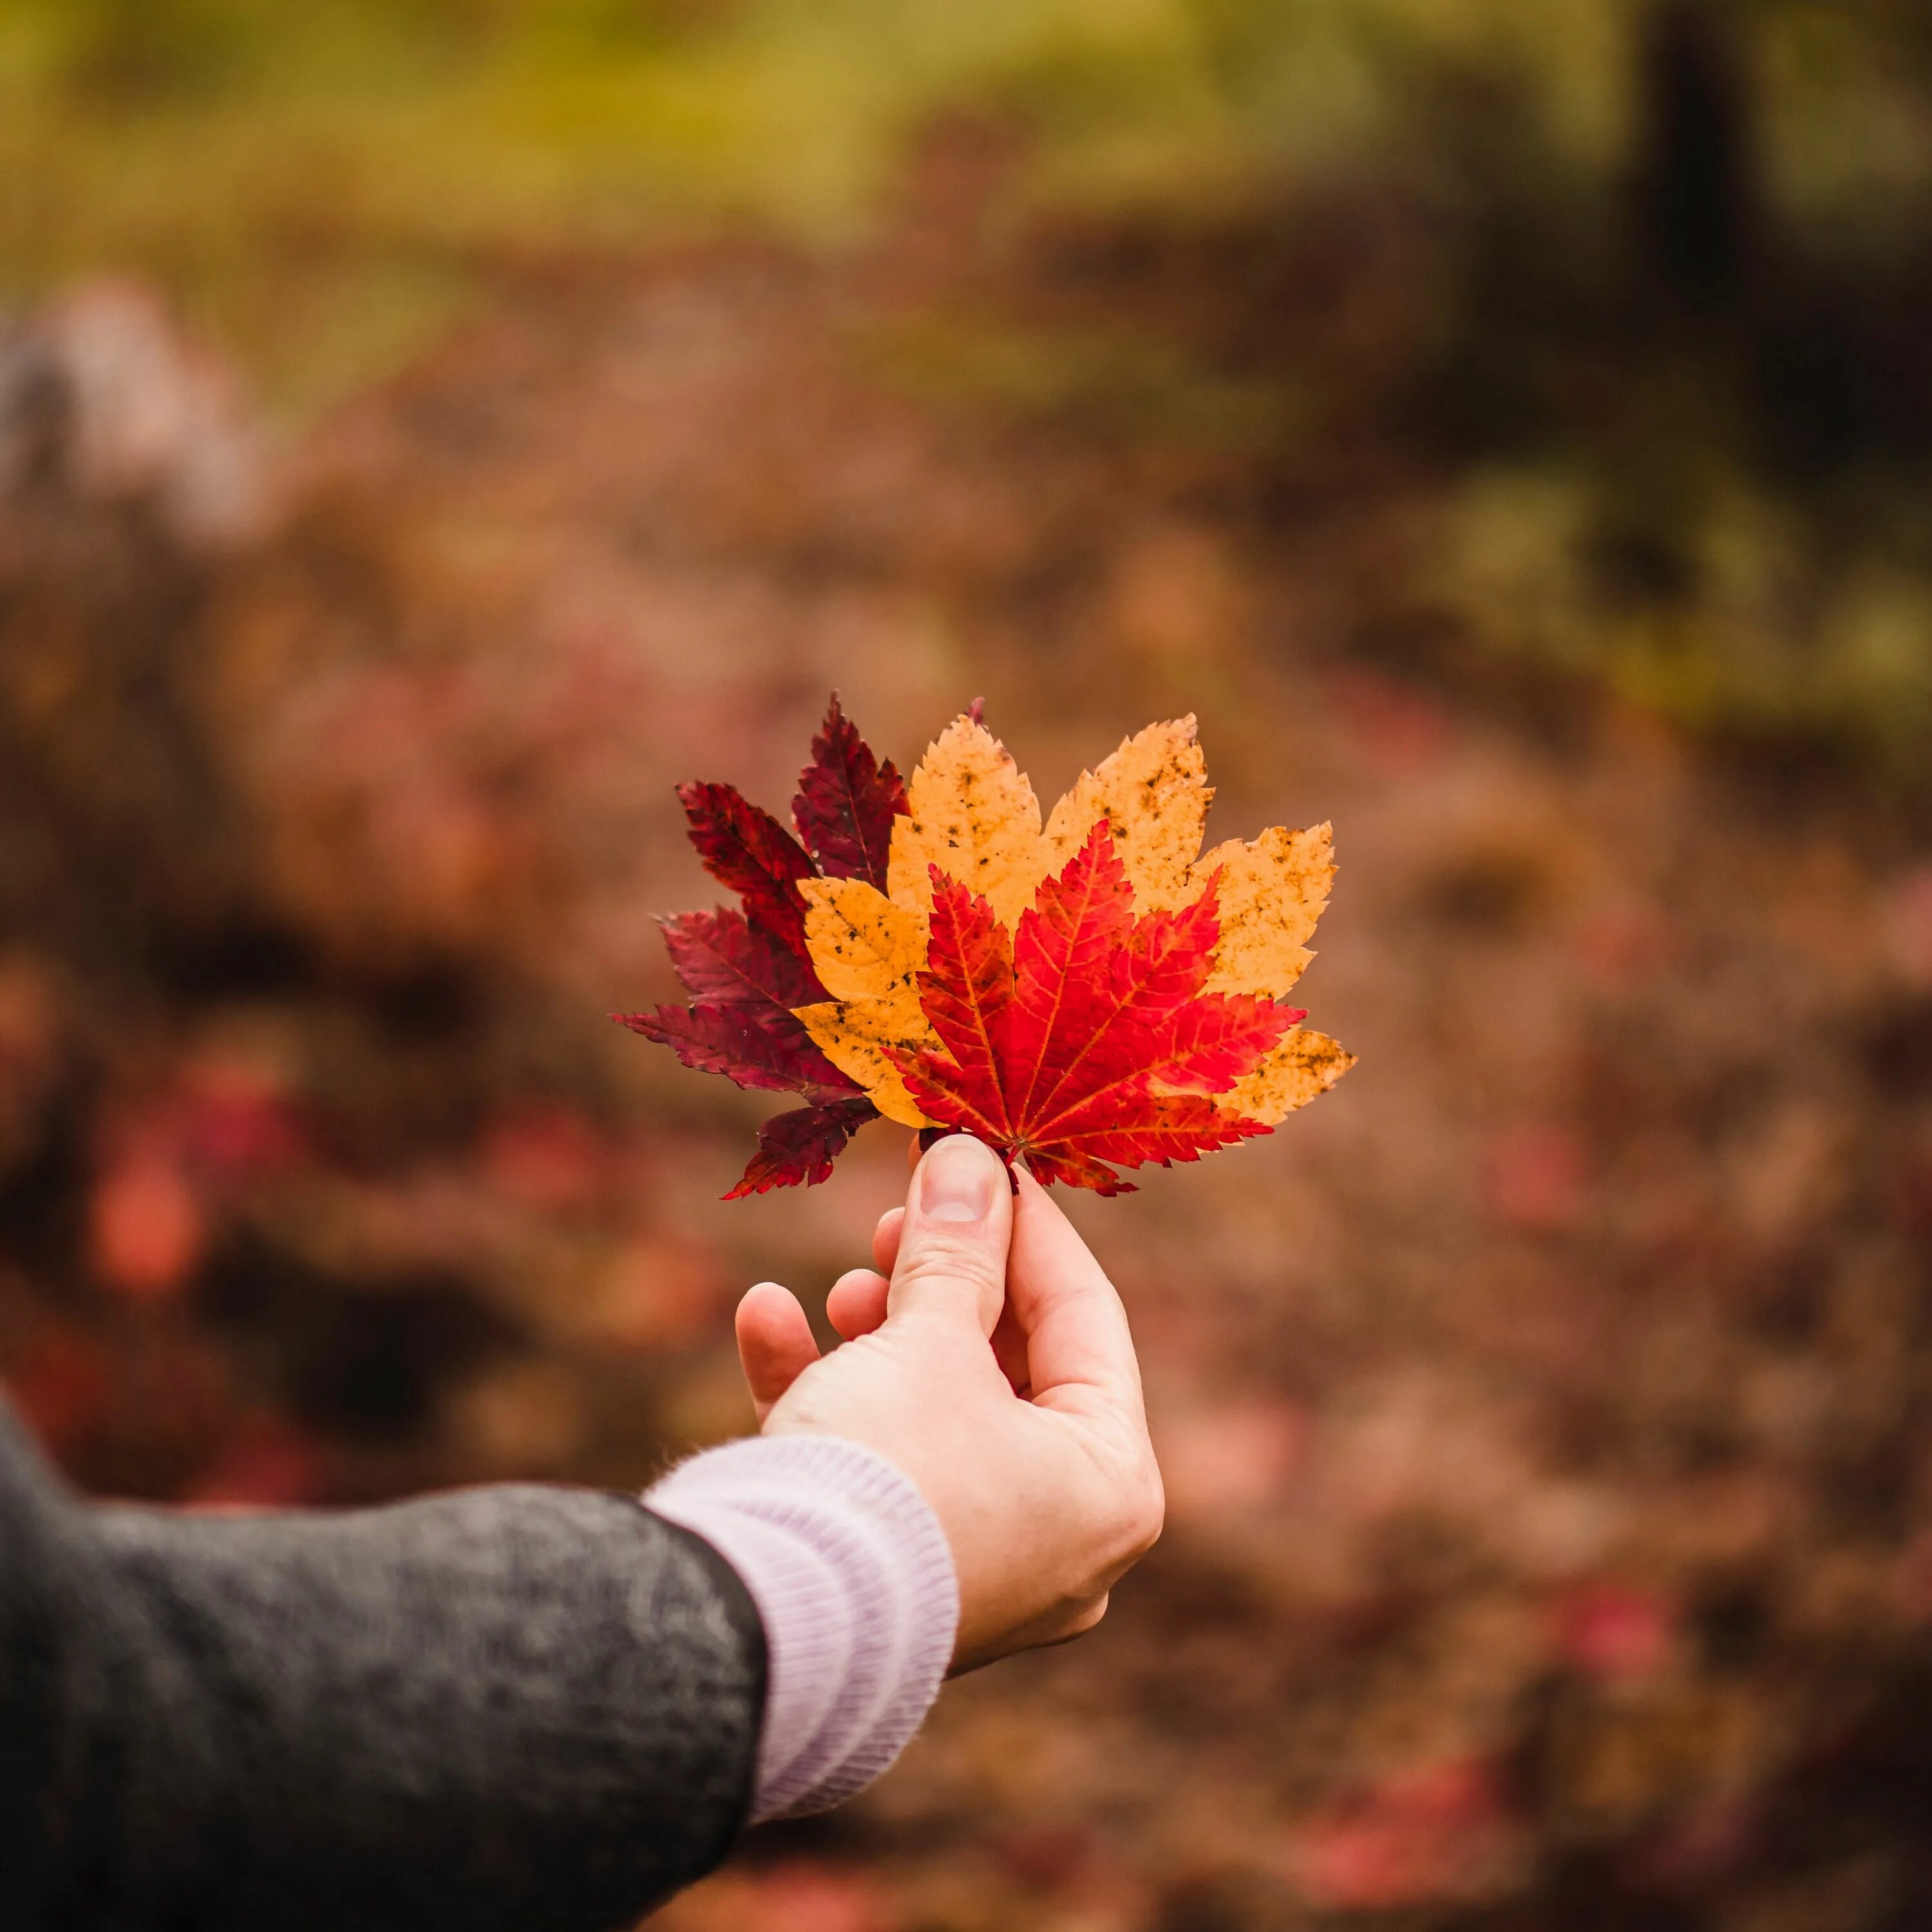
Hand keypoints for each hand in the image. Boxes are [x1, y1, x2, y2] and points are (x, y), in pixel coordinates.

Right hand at [733, 1134, 1164, 1671]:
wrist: (761, 1624)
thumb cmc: (885, 1474)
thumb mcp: (926, 1338)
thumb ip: (955, 1245)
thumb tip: (967, 1157)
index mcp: (1110, 1485)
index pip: (1085, 1319)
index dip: (1028, 1226)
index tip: (984, 1157)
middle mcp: (1060, 1538)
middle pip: (1010, 1366)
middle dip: (943, 1280)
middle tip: (894, 1219)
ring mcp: (976, 1566)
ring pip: (938, 1411)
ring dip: (882, 1330)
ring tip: (843, 1288)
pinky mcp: (890, 1579)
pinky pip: (875, 1465)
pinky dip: (829, 1390)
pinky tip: (766, 1317)